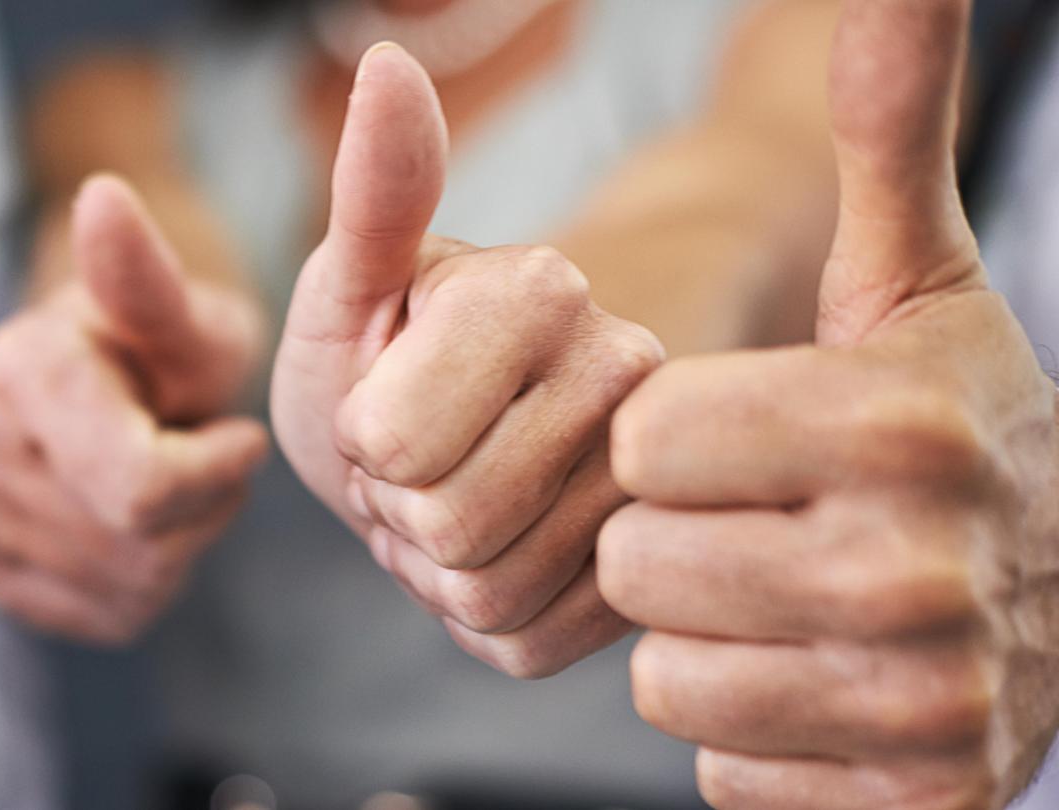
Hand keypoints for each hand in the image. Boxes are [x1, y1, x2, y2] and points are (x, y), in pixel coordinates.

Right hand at [0, 175, 268, 643]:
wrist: (113, 379)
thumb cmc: (170, 343)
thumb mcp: (187, 310)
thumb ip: (148, 273)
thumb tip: (102, 195)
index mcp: (17, 364)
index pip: (140, 490)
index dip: (217, 478)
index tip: (241, 437)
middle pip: (136, 543)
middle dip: (202, 511)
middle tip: (206, 457)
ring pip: (123, 584)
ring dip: (178, 546)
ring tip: (172, 482)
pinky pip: (98, 616)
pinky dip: (142, 584)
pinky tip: (139, 526)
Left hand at [270, 44, 661, 677]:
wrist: (446, 440)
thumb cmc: (376, 351)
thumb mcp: (348, 281)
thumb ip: (375, 192)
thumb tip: (387, 60)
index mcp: (544, 288)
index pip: (396, 442)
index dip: (360, 442)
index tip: (381, 399)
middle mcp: (629, 370)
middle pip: (452, 526)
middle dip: (396, 508)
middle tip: (411, 463)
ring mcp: (655, 480)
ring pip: (491, 593)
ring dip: (433, 567)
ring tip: (447, 499)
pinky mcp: (648, 574)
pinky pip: (526, 644)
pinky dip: (477, 616)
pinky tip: (492, 551)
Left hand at [601, 1, 1058, 804]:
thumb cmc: (955, 424)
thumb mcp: (924, 283)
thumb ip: (890, 131)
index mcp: (899, 423)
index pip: (642, 441)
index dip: (673, 438)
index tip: (746, 436)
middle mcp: (919, 567)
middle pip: (639, 564)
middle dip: (679, 541)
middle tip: (769, 525)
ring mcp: (922, 702)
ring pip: (666, 677)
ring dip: (709, 640)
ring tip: (792, 603)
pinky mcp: (912, 802)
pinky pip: (721, 771)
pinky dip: (754, 733)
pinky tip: (823, 686)